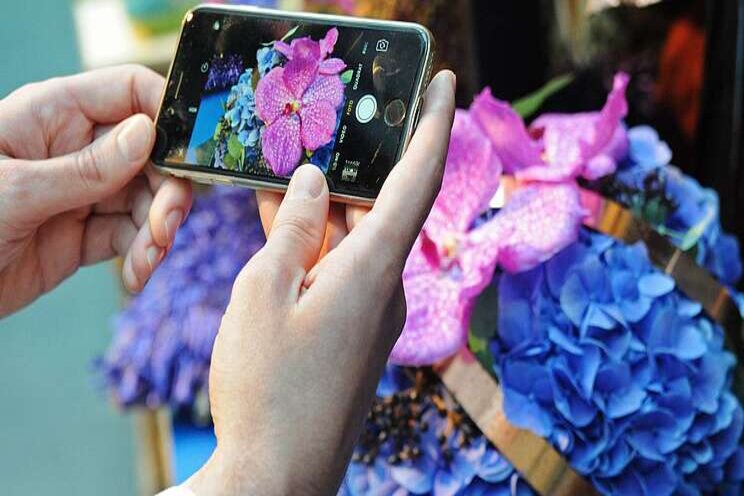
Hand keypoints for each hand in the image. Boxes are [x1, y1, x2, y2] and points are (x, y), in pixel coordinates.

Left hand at [0, 65, 191, 315]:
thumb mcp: (15, 192)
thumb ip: (86, 168)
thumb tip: (149, 134)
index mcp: (55, 115)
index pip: (129, 92)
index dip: (166, 114)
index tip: (190, 151)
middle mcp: (77, 149)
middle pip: (151, 156)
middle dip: (167, 192)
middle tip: (166, 228)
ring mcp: (84, 193)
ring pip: (148, 201)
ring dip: (158, 232)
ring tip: (147, 261)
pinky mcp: (86, 235)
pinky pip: (132, 238)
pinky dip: (143, 256)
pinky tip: (137, 275)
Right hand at [185, 70, 455, 495]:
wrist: (277, 476)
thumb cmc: (266, 387)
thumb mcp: (262, 293)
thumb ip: (291, 229)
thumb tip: (310, 181)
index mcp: (372, 269)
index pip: (417, 178)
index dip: (433, 123)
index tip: (444, 80)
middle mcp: (386, 288)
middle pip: (376, 207)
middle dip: (347, 170)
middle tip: (315, 136)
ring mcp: (373, 314)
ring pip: (352, 241)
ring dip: (320, 211)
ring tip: (277, 180)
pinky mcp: (356, 335)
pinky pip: (342, 273)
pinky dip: (316, 248)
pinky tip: (281, 233)